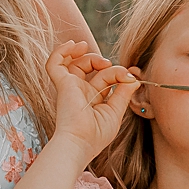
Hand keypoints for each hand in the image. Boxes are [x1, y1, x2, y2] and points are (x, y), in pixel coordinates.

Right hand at [46, 42, 138, 162]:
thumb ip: (124, 93)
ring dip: (88, 55)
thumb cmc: (96, 135)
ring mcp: (70, 87)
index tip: (130, 77)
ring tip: (100, 60)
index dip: (118, 72)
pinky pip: (54, 63)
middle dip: (103, 63)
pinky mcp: (62, 84)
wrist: (80, 143)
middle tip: (113, 69)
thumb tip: (134, 78)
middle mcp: (80, 91)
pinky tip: (74, 45)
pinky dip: (61, 51)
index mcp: (93, 98)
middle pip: (90, 67)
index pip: (105, 77)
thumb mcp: (116, 112)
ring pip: (74, 62)